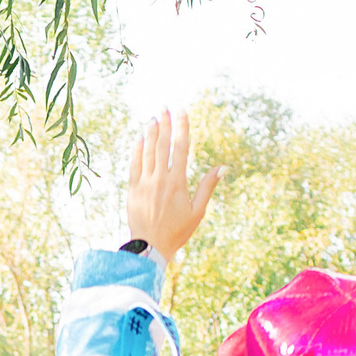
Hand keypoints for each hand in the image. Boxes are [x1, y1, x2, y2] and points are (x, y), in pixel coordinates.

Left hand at [126, 109, 222, 258]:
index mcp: (177, 183)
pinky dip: (137, 150)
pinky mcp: (132, 190)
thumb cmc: (177, 232)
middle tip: (165, 107)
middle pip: (162, 144)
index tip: (182, 111)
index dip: (182, 127)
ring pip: (147, 151)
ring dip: (150, 133)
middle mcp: (160, 179)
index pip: (181, 147)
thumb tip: (223, 167)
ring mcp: (144, 183)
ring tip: (153, 119)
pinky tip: (140, 139)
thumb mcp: (197, 211)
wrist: (151, 248)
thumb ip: (208, 186)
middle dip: (164, 123)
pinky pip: (134, 164)